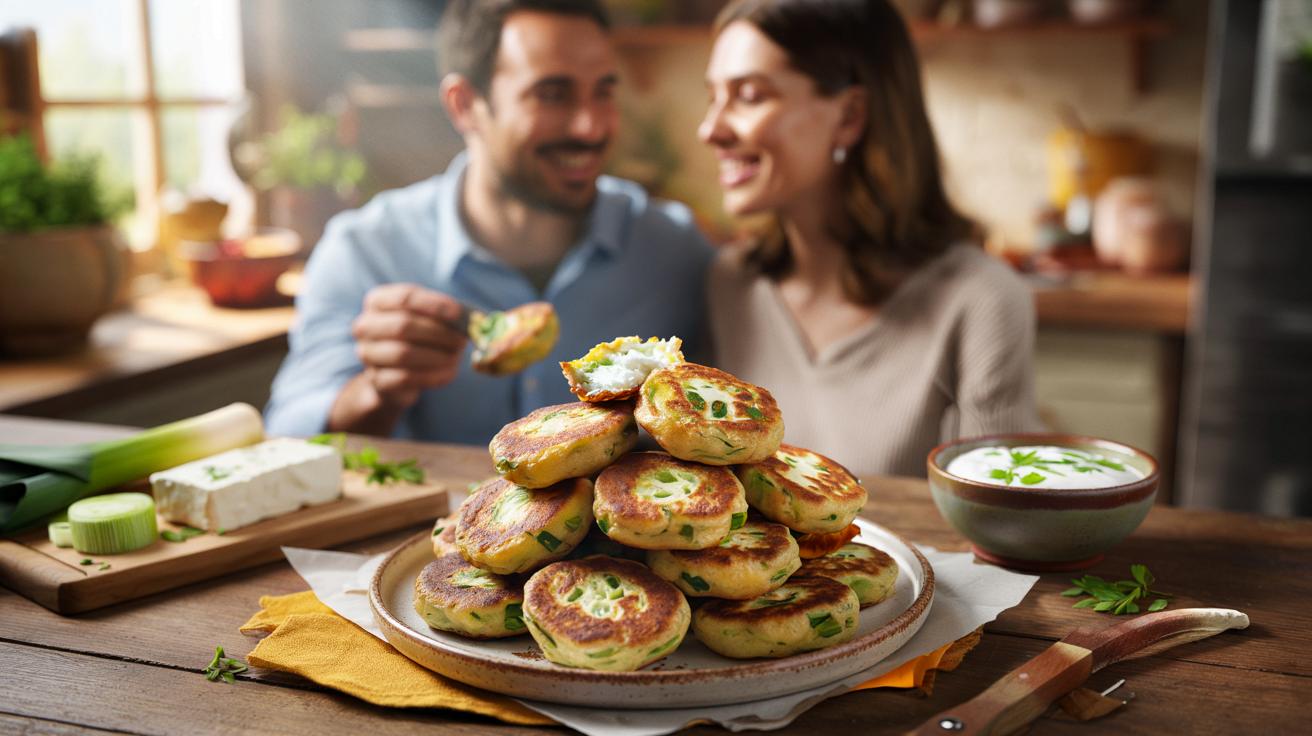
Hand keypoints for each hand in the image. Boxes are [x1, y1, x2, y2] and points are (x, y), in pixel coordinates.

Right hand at [351, 283, 467, 408]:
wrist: (396, 374)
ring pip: (403, 353)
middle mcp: (365, 325)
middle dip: (438, 333)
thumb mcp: (428, 317)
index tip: (458, 314)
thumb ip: (446, 314)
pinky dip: (432, 375)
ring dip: (437, 355)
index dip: (434, 305)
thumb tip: (473, 319)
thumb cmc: (417, 336)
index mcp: (377, 301)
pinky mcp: (378, 381)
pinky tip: (449, 372)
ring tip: (456, 356)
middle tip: (461, 340)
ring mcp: (368, 354)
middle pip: (403, 325)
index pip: (405, 297)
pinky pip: (406, 378)